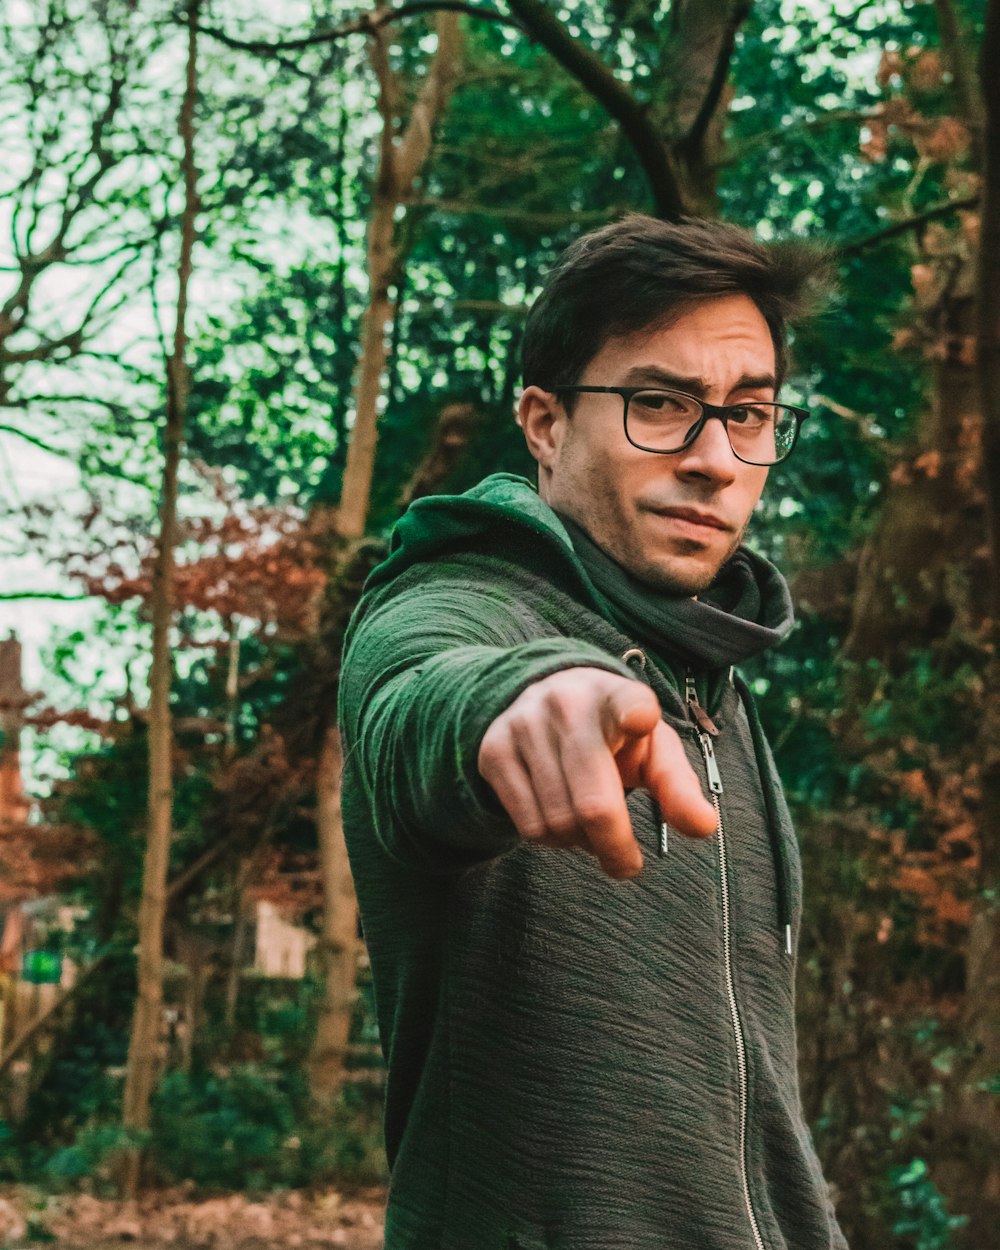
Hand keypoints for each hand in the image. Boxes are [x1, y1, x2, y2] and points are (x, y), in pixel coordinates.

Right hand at [477, 667, 717, 879]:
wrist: (542, 695)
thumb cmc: (614, 732)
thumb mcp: (651, 749)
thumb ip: (678, 787)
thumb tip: (704, 828)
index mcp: (617, 697)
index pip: (627, 702)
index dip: (634, 713)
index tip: (640, 719)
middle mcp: (567, 704)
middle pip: (594, 804)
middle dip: (615, 848)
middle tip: (627, 865)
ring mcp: (524, 725)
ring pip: (557, 822)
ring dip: (581, 843)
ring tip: (591, 829)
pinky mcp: (493, 750)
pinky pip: (527, 825)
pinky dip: (552, 840)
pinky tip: (563, 822)